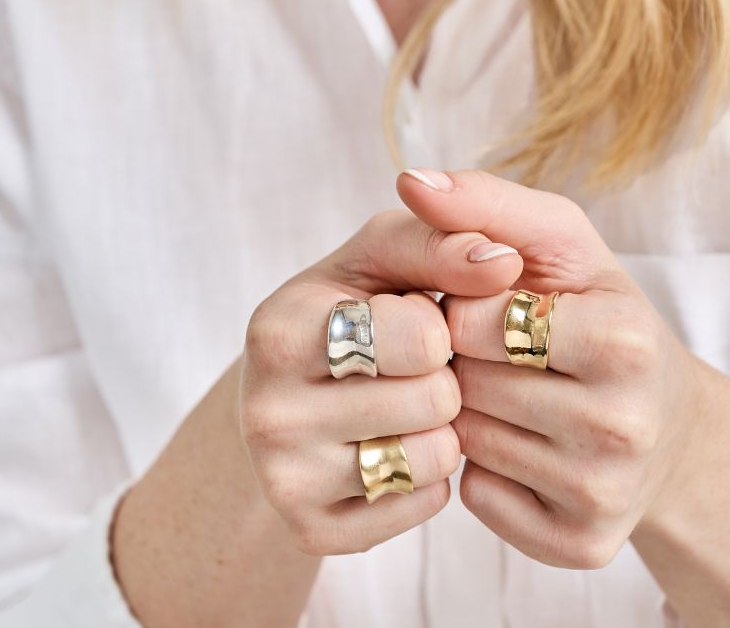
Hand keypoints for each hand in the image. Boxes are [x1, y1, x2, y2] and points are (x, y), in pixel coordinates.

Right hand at [240, 209, 522, 554]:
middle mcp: (268, 412)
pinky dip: (428, 473)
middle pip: (435, 399)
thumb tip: (503, 261)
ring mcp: (285, 479)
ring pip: (434, 457)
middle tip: (406, 367)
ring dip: (441, 425)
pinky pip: (425, 503)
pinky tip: (395, 443)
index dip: (436, 324)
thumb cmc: (348, 309)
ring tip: (403, 402)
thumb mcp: (381, 257)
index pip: (425, 336)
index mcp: (280, 331)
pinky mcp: (313, 529)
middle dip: (442, 376)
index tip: (407, 320)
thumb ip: (440, 243)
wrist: (292, 387)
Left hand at [397, 168, 702, 568]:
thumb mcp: (556, 243)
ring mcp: (601, 494)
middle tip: (506, 355)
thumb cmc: (595, 313)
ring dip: (470, 410)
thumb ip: (484, 203)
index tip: (497, 310)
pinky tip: (520, 444)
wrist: (661, 415)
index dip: (467, 309)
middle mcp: (621, 427)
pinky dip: (482, 467)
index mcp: (619, 340)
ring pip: (464, 442)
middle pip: (463, 385)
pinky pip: (476, 496)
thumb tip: (410, 179)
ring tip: (515, 394)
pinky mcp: (580, 543)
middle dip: (466, 362)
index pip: (470, 322)